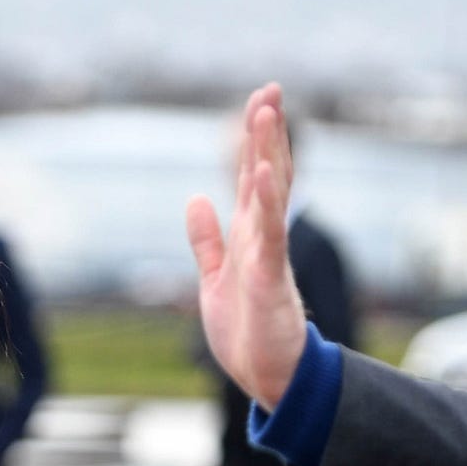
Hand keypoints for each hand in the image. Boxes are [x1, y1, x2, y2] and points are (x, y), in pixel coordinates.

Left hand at [186, 82, 307, 411]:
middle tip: (269, 89)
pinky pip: (270, 234)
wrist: (266, 376)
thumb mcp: (215, 278)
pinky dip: (266, 203)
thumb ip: (207, 240)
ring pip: (270, 195)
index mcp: (249, 237)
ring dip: (268, 153)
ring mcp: (268, 255)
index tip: (256, 102)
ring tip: (267, 112)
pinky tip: (261, 172)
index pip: (253, 179)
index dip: (254, 142)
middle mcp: (262, 239)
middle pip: (266, 175)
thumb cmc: (246, 332)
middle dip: (266, 135)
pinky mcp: (270, 278)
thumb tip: (196, 199)